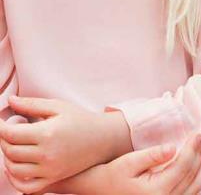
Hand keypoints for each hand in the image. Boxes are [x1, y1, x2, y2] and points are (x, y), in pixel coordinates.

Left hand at [0, 96, 124, 191]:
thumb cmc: (80, 119)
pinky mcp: (52, 179)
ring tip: (13, 145)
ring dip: (7, 157)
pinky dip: (14, 179)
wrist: (103, 138)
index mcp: (47, 133)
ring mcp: (49, 169)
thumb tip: (10, 101)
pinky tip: (14, 166)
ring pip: (14, 169)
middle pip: (10, 151)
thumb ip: (32, 104)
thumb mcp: (58, 106)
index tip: (1, 121)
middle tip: (9, 130)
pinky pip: (25, 187)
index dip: (1, 127)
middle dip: (4, 140)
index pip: (11, 134)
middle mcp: (47, 154)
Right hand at [99, 133, 200, 194]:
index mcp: (155, 192)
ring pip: (192, 189)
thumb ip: (152, 155)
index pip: (183, 166)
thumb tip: (174, 147)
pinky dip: (196, 181)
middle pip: (190, 177)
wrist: (95, 191)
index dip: (194, 148)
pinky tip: (200, 169)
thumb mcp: (128, 162)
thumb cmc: (110, 176)